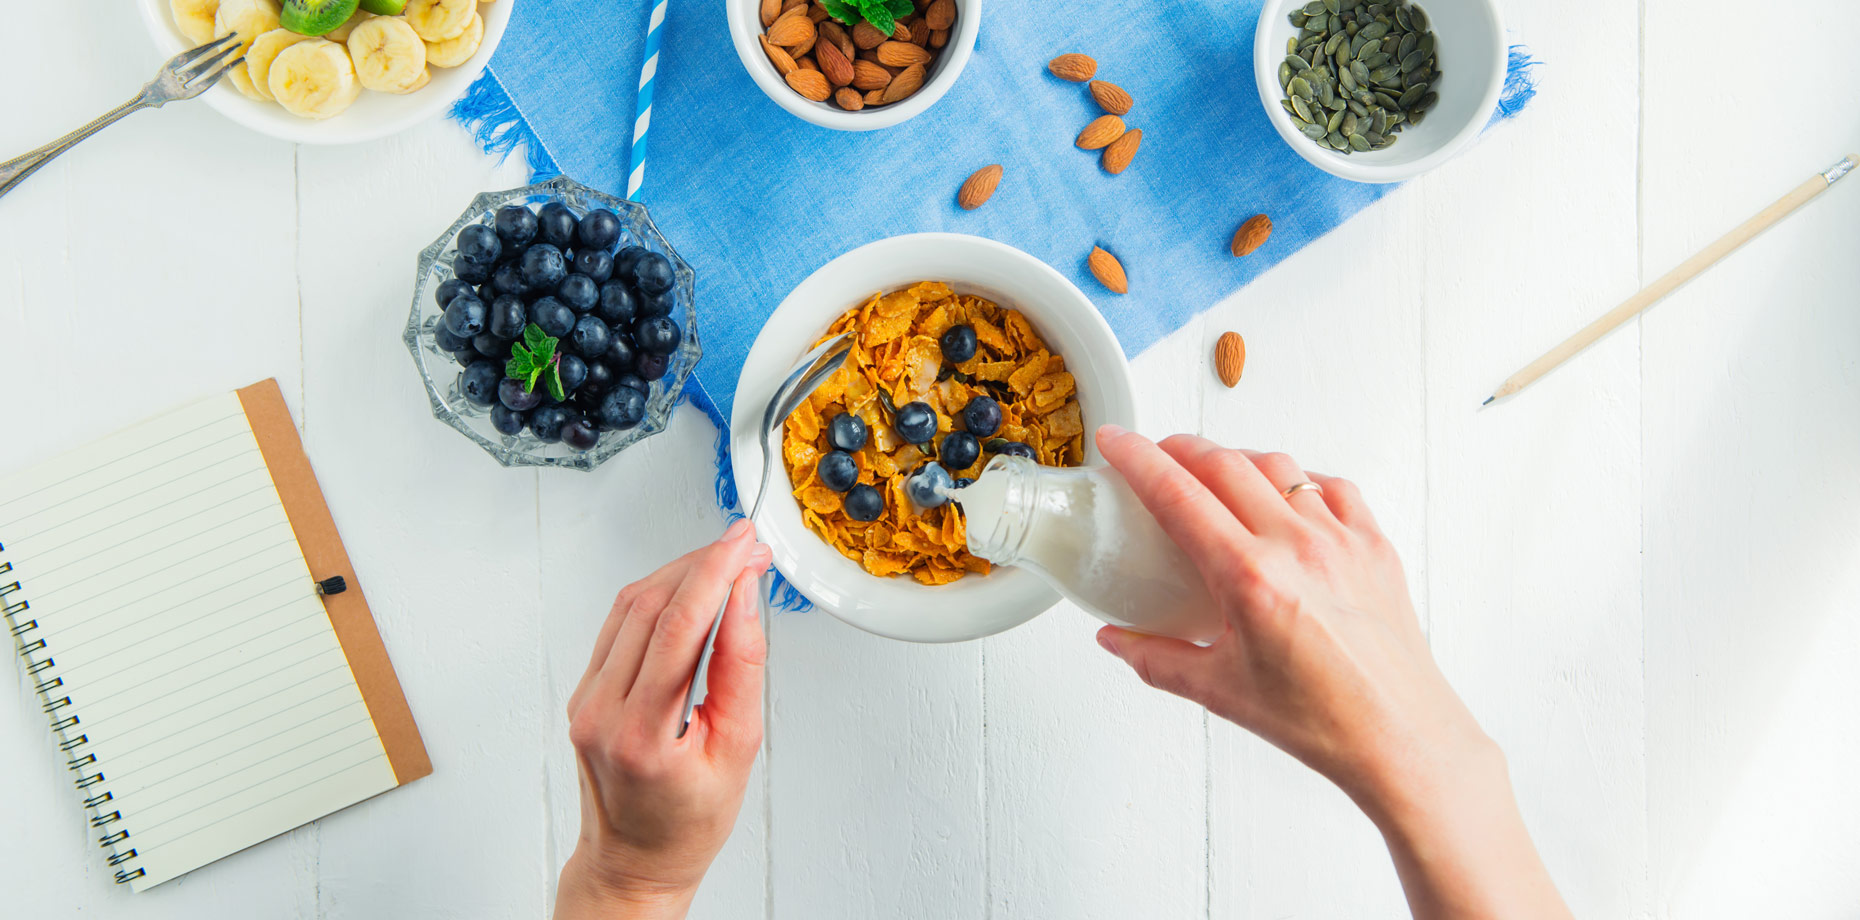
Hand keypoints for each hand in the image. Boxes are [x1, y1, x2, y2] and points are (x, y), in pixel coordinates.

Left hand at [554, 520, 770, 919]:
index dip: (715, 572)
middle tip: (745, 547)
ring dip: (679, 574)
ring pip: (629, 607)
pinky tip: (688, 590)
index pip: (678, 626)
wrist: (636, 860)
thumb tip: (745, 600)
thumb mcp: (738, 748)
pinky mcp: (584, 693)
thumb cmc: (688, 822)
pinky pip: (617, 626)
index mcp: (642, 733)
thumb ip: (741, 668)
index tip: (744, 544)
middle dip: (702, 564)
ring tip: (724, 561)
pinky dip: (657, 598)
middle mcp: (602, 711)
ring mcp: (586, 700)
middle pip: (650, 606)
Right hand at [1093, 426, 1569, 919]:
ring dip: (1237, 460)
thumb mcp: (1219, 691)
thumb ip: (1156, 659)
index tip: (1114, 443)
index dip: (1137, 459)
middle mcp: (1297, 546)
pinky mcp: (1375, 546)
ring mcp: (1341, 540)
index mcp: (1250, 578)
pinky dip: (1299, 481)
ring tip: (1216, 474)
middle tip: (1156, 456)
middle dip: (1180, 449)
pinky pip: (1332, 487)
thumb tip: (1116, 640)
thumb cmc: (1322, 722)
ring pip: (1278, 467)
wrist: (1401, 739)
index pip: (1178, 494)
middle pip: (1224, 464)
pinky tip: (1286, 498)